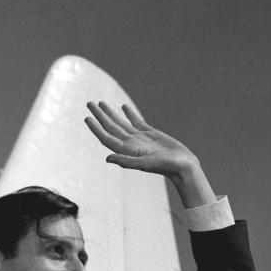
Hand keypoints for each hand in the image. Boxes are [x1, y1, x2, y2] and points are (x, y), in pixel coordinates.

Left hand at [84, 101, 217, 207]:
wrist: (183, 166)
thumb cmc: (166, 167)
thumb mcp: (145, 164)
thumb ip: (126, 161)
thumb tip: (107, 158)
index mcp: (127, 151)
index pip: (107, 138)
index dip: (96, 128)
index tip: (87, 117)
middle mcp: (131, 145)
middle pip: (111, 128)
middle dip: (100, 116)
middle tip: (89, 103)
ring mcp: (140, 139)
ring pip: (121, 123)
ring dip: (111, 113)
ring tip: (101, 103)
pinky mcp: (150, 134)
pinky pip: (136, 122)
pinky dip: (129, 114)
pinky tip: (123, 107)